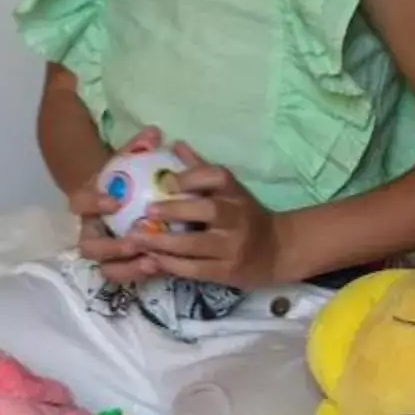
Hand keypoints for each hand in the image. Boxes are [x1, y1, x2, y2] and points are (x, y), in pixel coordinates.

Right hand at [69, 128, 166, 289]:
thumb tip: (154, 133)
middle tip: (135, 242)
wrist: (122, 197)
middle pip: (88, 245)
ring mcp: (103, 252)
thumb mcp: (129, 160)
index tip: (114, 201)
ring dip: (125, 267)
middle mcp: (90, 230)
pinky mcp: (119, 265)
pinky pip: (122, 276)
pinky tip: (159, 267)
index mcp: (87, 202)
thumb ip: (138, 147)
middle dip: (110, 247)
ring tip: (150, 262)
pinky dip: (137, 274)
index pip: (79, 203)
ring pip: (104, 267)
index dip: (93, 203)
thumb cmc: (125, 178)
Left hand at [142, 160, 287, 291]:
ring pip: (196, 244)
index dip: (191, 176)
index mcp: (234, 192)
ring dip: (164, 242)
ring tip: (138, 240)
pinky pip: (196, 269)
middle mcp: (236, 216)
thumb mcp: (228, 190)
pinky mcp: (228, 271)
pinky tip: (152, 260)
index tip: (165, 181)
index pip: (216, 176)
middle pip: (208, 210)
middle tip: (145, 211)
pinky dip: (172, 265)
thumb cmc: (243, 215)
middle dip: (174, 210)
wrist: (277, 250)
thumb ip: (199, 170)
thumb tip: (174, 143)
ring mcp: (233, 246)